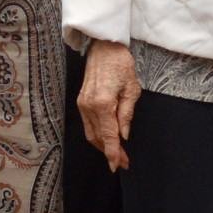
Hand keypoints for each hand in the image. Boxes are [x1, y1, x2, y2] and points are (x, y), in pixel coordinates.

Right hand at [78, 41, 140, 171]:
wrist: (104, 48)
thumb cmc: (120, 64)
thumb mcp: (131, 89)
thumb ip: (126, 115)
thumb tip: (124, 135)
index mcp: (102, 103)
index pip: (108, 136)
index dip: (113, 153)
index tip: (118, 165)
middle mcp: (88, 106)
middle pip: (97, 138)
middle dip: (109, 152)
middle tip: (123, 162)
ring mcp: (82, 104)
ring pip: (91, 134)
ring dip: (103, 145)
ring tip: (117, 153)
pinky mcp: (81, 101)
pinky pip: (88, 125)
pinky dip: (97, 135)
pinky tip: (107, 138)